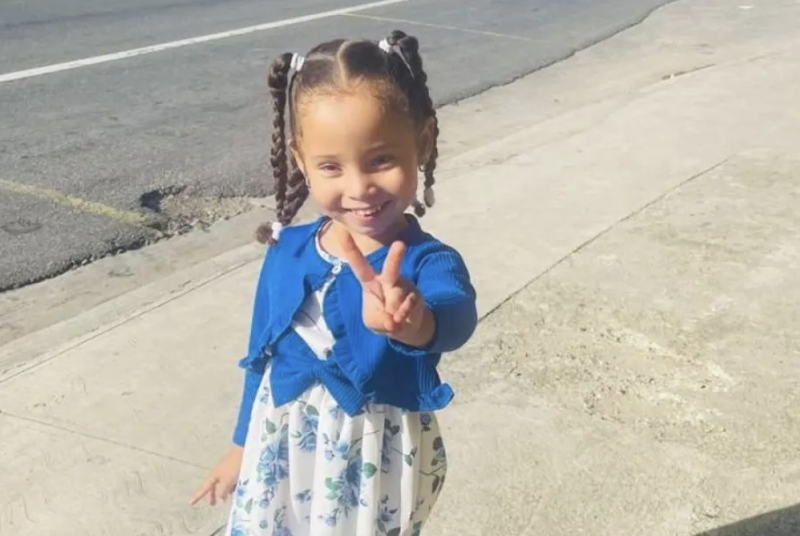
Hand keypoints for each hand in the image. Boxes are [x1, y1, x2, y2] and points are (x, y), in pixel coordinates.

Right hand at [190, 446, 243, 505]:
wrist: (244, 452)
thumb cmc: (233, 468)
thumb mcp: (226, 482)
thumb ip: (222, 492)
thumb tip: (219, 498)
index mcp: (213, 476)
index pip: (204, 489)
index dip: (198, 496)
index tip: (190, 503)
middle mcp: (218, 474)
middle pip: (214, 488)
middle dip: (213, 495)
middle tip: (213, 504)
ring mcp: (226, 472)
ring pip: (223, 485)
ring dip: (225, 492)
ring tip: (229, 497)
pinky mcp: (234, 470)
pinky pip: (231, 481)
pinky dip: (232, 486)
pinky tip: (238, 488)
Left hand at [338, 231, 433, 346]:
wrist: (405, 328)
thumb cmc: (382, 319)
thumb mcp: (373, 322)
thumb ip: (379, 321)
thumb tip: (393, 322)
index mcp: (370, 282)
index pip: (359, 265)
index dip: (351, 249)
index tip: (343, 232)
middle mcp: (388, 280)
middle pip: (391, 267)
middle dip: (395, 257)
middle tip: (400, 244)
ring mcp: (404, 286)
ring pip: (398, 297)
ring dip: (394, 312)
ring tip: (394, 319)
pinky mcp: (416, 295)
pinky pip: (409, 305)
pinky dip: (404, 316)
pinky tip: (403, 320)